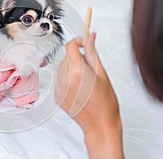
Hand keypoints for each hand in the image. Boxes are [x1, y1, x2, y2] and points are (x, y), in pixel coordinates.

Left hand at [55, 33, 122, 158]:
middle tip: (90, 70)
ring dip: (72, 69)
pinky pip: (60, 80)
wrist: (100, 125)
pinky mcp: (57, 96)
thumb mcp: (102, 74)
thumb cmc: (105, 103)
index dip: (78, 42)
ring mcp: (59, 89)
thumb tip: (90, 37)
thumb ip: (93, 53)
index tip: (84, 44)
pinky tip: (79, 89)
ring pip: (62, 68)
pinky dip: (68, 80)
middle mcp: (65, 80)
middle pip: (67, 57)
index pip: (69, 46)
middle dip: (78, 58)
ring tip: (86, 81)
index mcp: (77, 73)